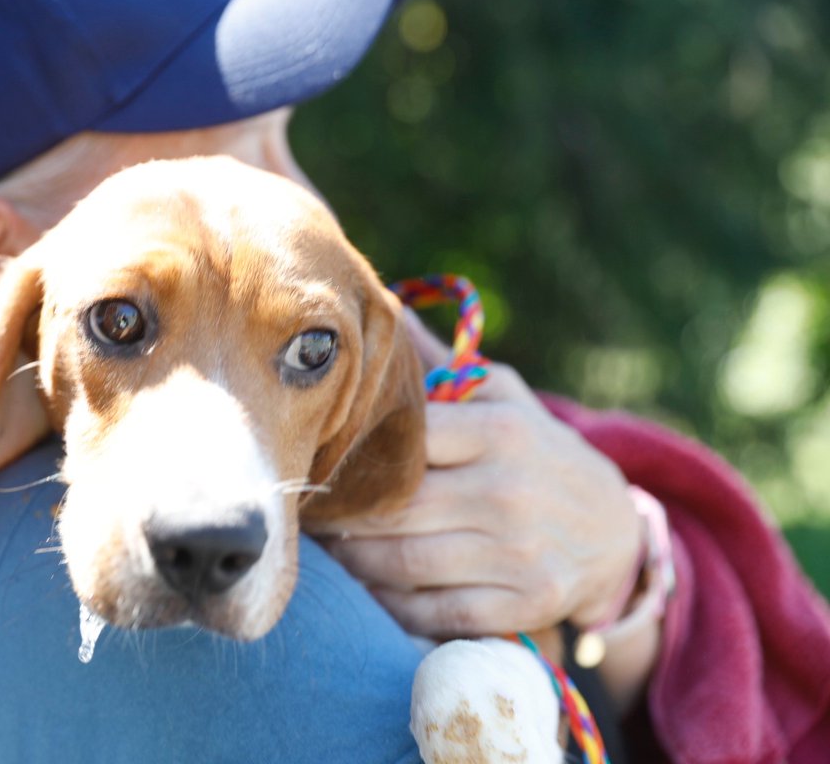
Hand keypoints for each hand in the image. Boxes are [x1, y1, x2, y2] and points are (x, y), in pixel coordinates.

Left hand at [319, 311, 641, 637]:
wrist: (615, 532)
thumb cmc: (536, 452)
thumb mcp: (502, 397)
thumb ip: (440, 362)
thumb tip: (383, 307)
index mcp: (500, 431)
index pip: (405, 439)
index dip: (349, 452)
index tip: (314, 456)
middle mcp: (509, 491)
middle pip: (394, 507)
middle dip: (340, 513)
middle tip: (304, 510)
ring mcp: (520, 553)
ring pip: (404, 563)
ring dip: (354, 561)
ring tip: (327, 548)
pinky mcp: (524, 604)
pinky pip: (435, 612)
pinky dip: (392, 605)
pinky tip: (370, 589)